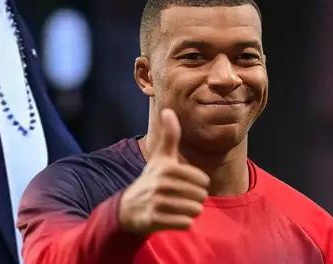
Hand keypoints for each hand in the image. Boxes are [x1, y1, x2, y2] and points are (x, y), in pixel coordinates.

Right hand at [118, 108, 209, 235]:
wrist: (129, 207)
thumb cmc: (152, 179)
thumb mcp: (160, 158)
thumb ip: (169, 136)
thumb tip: (168, 109)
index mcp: (166, 167)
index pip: (202, 180)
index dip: (198, 185)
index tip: (185, 184)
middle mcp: (160, 183)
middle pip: (200, 196)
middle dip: (195, 199)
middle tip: (181, 197)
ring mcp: (156, 201)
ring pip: (195, 210)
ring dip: (190, 211)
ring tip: (178, 207)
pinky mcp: (154, 218)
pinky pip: (185, 223)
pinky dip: (183, 223)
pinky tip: (173, 217)